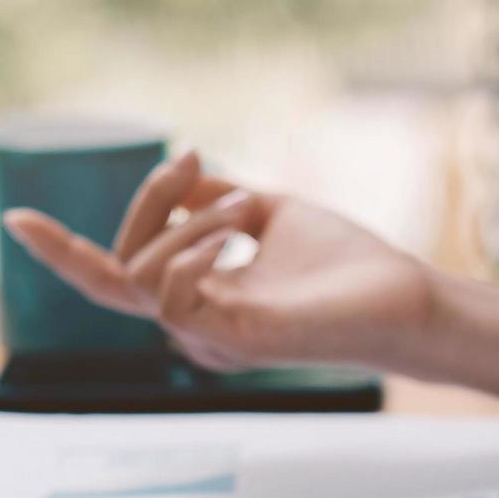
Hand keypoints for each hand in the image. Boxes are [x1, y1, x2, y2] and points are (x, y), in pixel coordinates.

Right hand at [2, 151, 437, 371]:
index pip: (120, 270)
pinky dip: (187, 254)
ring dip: (181, 223)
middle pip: (111, 274)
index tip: (174, 155)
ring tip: (243, 205)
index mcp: (198, 299)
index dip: (95, 232)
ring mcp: (208, 339)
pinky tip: (232, 228)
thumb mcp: (268, 213)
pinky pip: (171, 301)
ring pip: (139, 276)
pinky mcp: (230, 342)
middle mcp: (193, 325)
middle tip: (184, 160)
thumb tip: (175, 172)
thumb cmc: (346, 265)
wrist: (403, 299)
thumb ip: (213, 199)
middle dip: (110, 219)